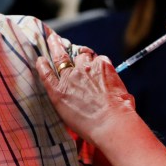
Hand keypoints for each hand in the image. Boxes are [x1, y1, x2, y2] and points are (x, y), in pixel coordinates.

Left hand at [36, 29, 136, 145]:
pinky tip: (39, 60)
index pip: (97, 59)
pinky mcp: (58, 90)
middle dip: (73, 49)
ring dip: (56, 49)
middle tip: (65, 42)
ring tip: (52, 42)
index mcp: (103, 67)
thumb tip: (123, 97)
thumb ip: (118, 91)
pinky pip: (47, 74)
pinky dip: (42, 66)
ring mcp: (71, 77)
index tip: (90, 62)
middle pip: (79, 55)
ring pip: (61, 58)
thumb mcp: (125, 96)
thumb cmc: (123, 112)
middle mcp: (86, 68)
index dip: (93, 61)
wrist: (111, 123)